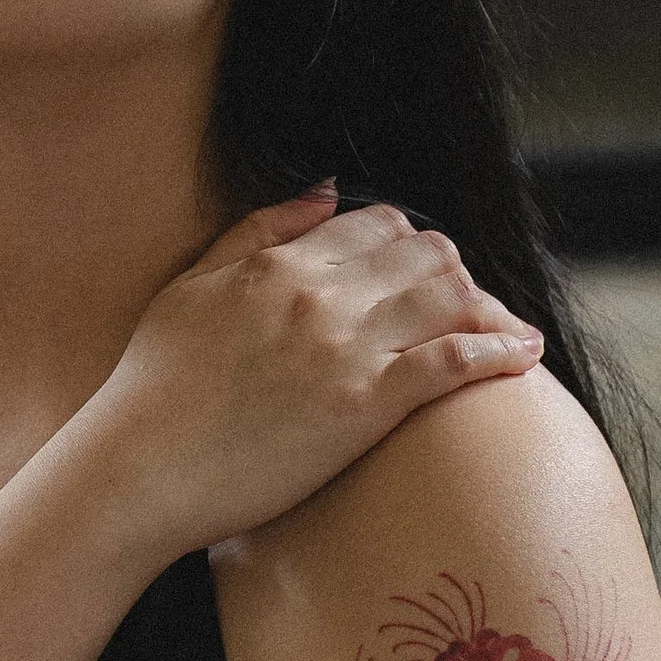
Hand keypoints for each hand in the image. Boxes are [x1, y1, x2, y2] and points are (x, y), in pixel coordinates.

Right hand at [80, 185, 543, 558]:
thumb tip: (327, 189)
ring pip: (450, 296)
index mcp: (280, 263)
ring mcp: (347, 349)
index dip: (407, 243)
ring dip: (484, 306)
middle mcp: (320, 295)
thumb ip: (259, 229)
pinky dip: (499, 350)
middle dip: (453, 272)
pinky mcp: (367, 406)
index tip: (417, 271)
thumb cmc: (152, 390)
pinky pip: (455, 361)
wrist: (138, 471)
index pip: (377, 223)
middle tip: (464, 302)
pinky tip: (523, 353)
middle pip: (426, 253)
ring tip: (502, 326)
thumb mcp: (192, 287)